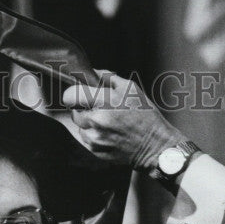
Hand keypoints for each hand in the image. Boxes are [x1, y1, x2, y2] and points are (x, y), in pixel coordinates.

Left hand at [61, 73, 188, 172]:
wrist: (154, 145)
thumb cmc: (145, 116)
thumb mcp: (131, 89)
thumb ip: (108, 77)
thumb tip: (92, 73)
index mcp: (105, 102)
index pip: (70, 96)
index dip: (74, 93)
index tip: (80, 94)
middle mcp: (96, 121)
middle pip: (74, 111)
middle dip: (84, 108)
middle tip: (100, 108)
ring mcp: (95, 138)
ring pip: (79, 125)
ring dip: (89, 122)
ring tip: (107, 122)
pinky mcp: (95, 150)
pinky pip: (85, 138)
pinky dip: (93, 134)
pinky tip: (109, 133)